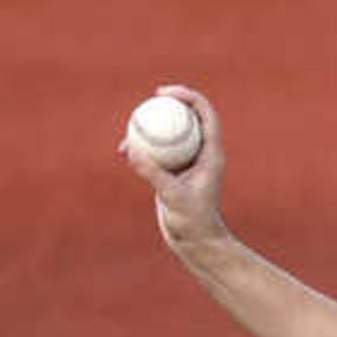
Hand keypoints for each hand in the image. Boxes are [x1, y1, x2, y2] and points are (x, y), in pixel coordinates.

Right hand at [125, 82, 227, 245]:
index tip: (164, 93)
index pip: (205, 114)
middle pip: (188, 118)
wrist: (196, 242)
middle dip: (170, 105)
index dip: (188, 96)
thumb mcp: (172, 196)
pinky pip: (158, 152)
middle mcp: (202, 154)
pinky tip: (125, 151)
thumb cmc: (193, 221)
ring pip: (170, 135)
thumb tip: (133, 151)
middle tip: (149, 100)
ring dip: (152, 128)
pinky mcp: (174, 173)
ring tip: (131, 127)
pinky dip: (143, 149)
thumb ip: (153, 174)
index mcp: (211, 153)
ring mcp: (188, 163)